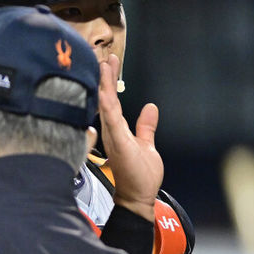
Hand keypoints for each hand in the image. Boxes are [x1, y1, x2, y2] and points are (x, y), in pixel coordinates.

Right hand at [98, 54, 162, 221]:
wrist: (137, 198)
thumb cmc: (139, 178)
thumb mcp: (147, 146)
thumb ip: (146, 127)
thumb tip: (150, 107)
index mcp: (116, 132)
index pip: (111, 102)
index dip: (109, 82)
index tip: (109, 63)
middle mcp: (110, 132)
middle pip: (104, 99)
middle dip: (104, 77)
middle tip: (103, 55)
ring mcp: (112, 137)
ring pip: (105, 105)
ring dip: (103, 84)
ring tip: (103, 63)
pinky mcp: (116, 142)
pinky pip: (110, 118)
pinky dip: (106, 102)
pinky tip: (104, 89)